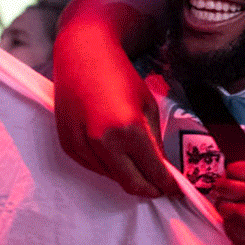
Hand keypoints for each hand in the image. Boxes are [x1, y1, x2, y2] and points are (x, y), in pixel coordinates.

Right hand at [53, 25, 176, 198]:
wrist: (82, 55)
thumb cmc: (119, 76)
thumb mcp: (148, 107)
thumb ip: (157, 143)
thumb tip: (164, 170)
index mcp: (129, 130)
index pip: (154, 172)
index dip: (168, 185)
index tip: (176, 189)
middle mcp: (102, 142)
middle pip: (132, 185)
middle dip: (150, 189)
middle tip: (161, 186)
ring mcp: (82, 145)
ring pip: (112, 178)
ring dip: (128, 175)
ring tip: (137, 160)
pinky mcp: (68, 145)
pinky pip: (93, 168)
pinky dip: (108, 166)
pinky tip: (115, 150)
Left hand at [210, 161, 244, 244]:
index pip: (236, 167)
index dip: (233, 174)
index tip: (234, 180)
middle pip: (224, 183)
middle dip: (226, 190)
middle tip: (232, 197)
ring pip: (220, 202)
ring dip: (227, 208)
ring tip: (241, 215)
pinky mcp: (237, 230)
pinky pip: (224, 222)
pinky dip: (230, 225)